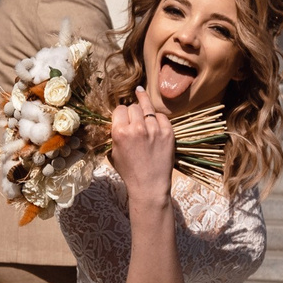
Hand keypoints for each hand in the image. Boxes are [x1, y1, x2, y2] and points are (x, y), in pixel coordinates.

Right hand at [108, 85, 175, 209]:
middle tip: (133, 117)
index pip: (119, 109)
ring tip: (141, 96)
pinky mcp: (168, 133)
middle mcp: (136, 128)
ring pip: (148, 108)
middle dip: (132, 111)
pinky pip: (162, 116)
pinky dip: (158, 118)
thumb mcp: (114, 152)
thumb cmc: (129, 172)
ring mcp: (154, 130)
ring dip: (144, 109)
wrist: (149, 185)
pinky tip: (154, 121)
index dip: (121, 112)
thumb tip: (118, 118)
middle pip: (133, 107)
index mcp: (120, 132)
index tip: (123, 115)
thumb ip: (115, 133)